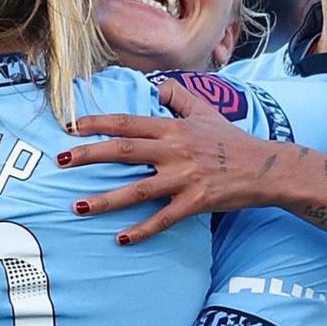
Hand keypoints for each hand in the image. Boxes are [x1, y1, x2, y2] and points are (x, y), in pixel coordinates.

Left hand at [62, 76, 326, 243]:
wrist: (265, 168)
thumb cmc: (233, 140)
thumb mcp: (207, 112)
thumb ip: (180, 97)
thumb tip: (158, 86)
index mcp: (174, 128)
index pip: (128, 123)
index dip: (99, 123)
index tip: (71, 126)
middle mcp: (175, 150)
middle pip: (125, 152)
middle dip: (90, 155)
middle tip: (61, 159)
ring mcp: (185, 177)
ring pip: (137, 190)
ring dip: (105, 200)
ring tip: (78, 207)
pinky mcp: (196, 202)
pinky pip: (163, 219)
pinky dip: (142, 230)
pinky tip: (122, 239)